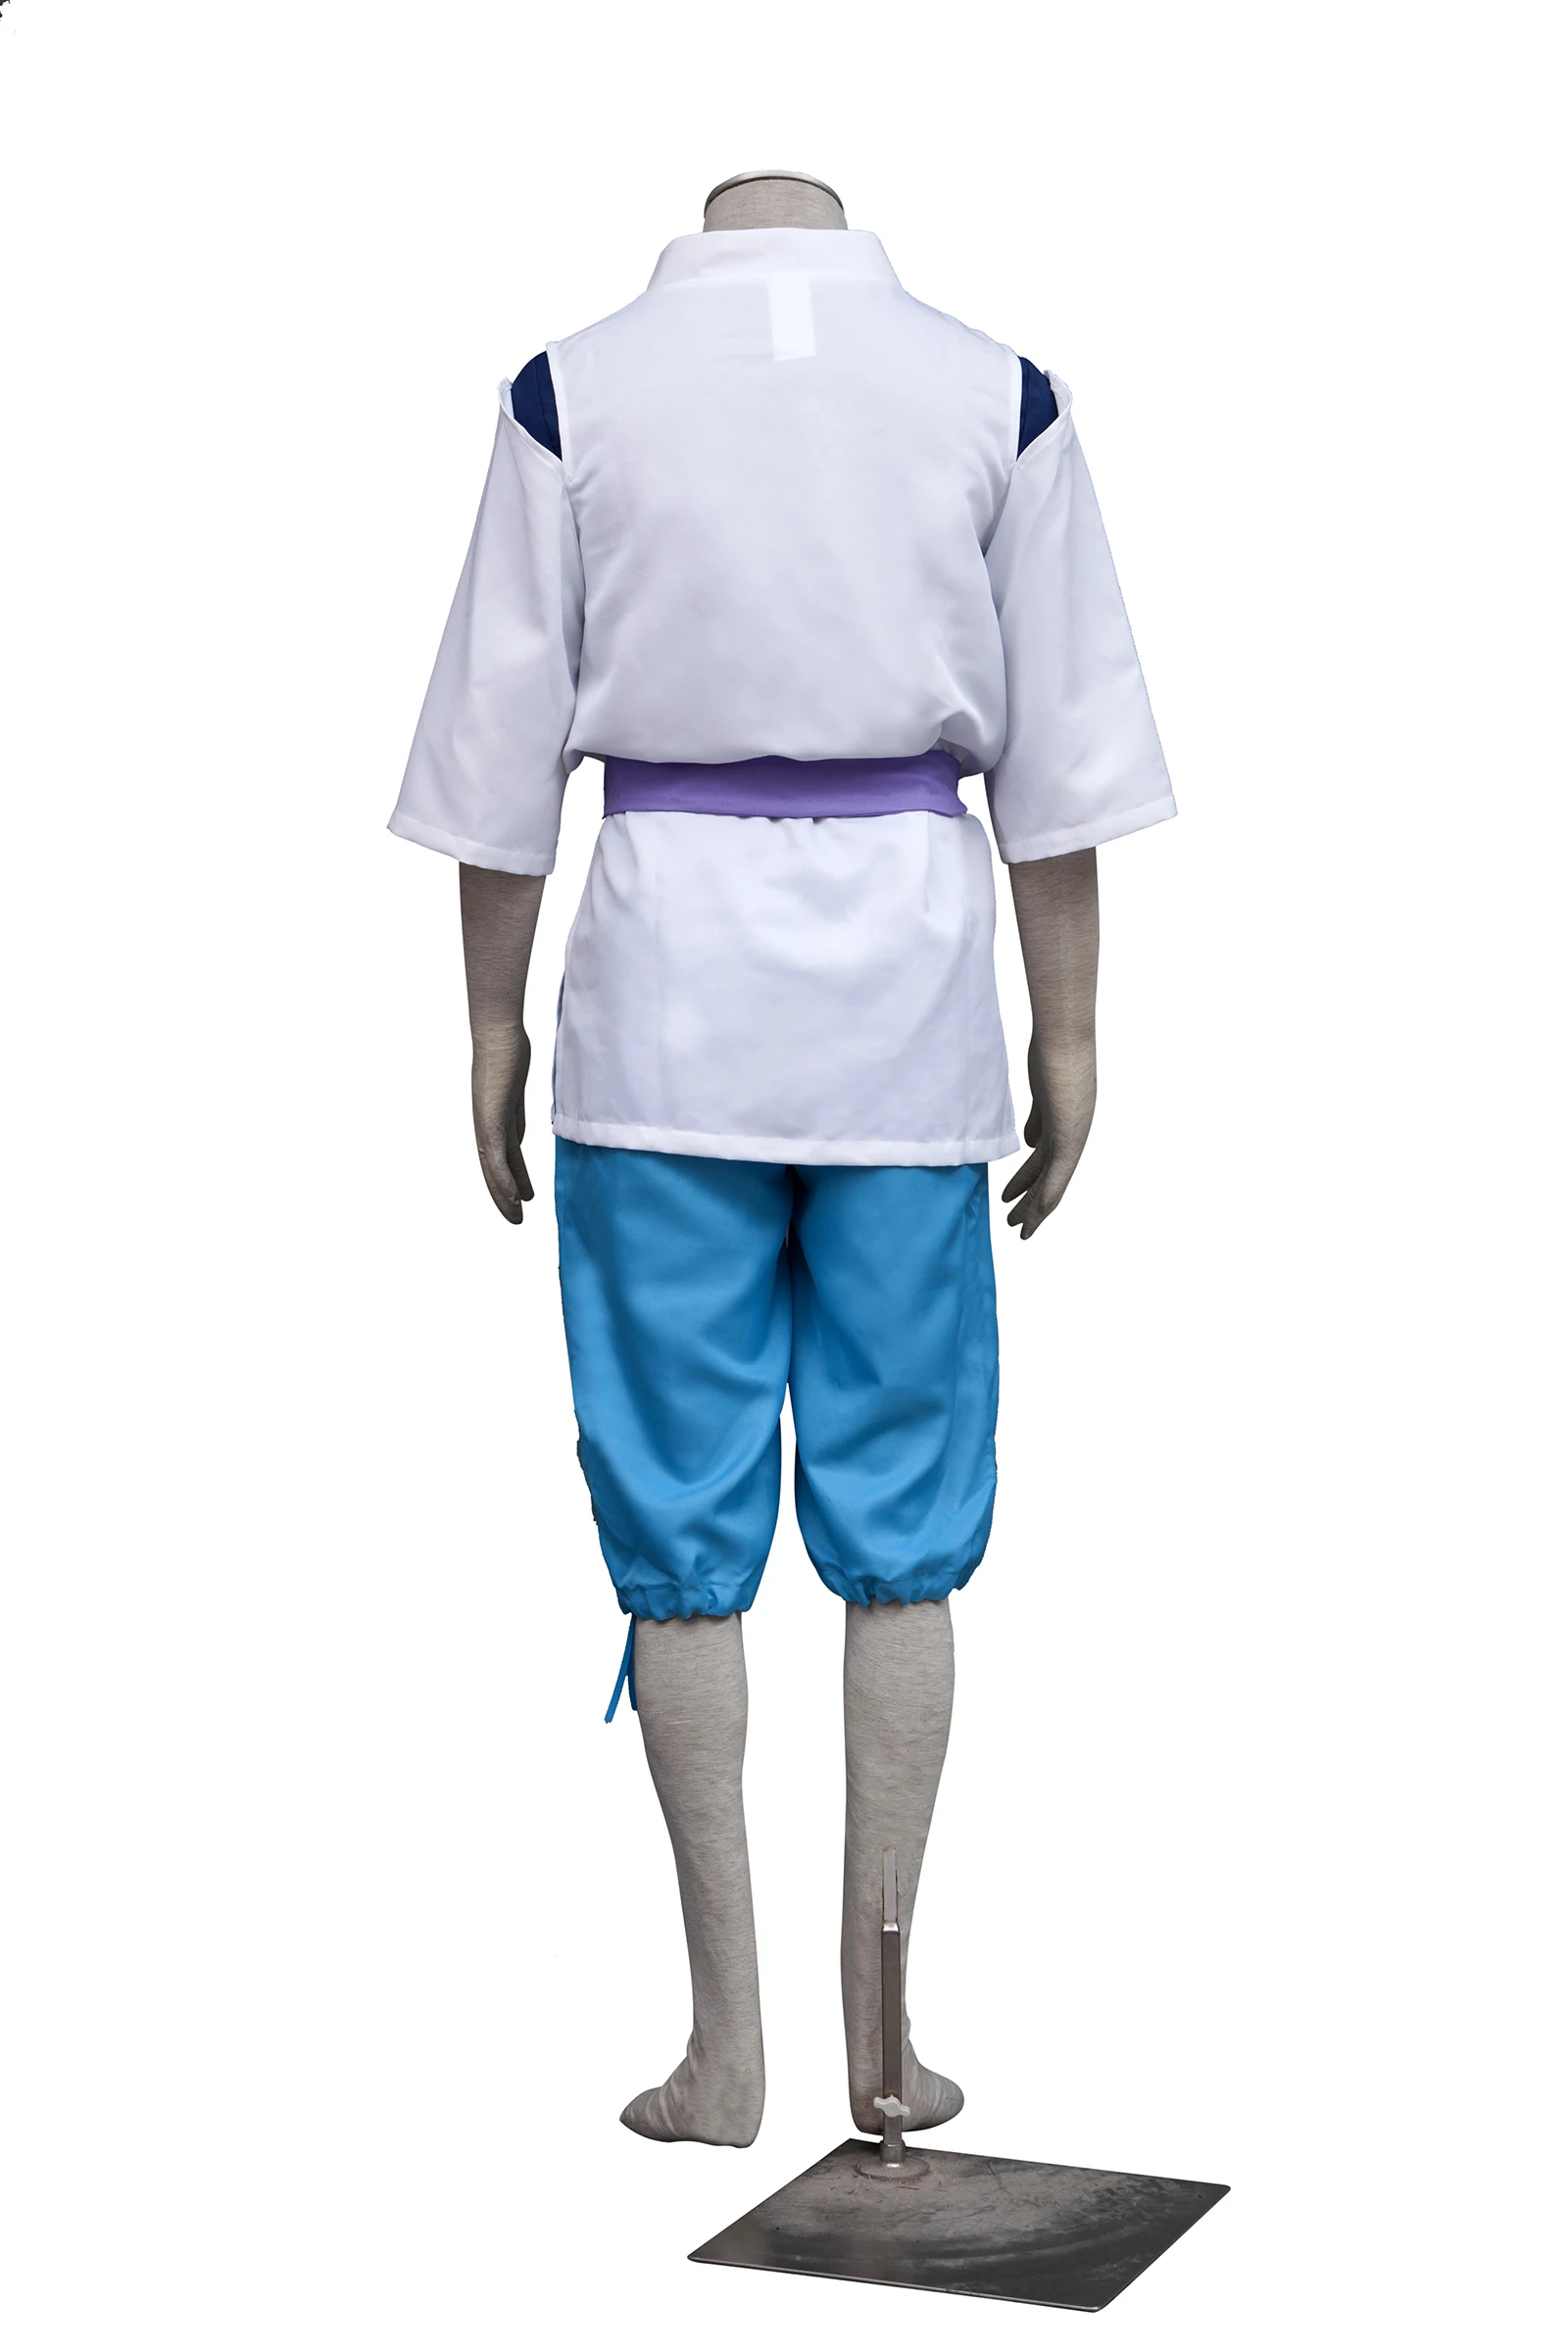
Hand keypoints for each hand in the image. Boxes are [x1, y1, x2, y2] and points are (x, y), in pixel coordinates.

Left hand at [470, 1022, 533, 1223]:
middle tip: (516, 1218)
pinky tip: (513, 1197)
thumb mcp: (514, 1091)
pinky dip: (502, 1180)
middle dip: (505, 1195)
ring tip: (516, 1216)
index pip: (500, 1158)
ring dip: (504, 1195)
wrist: (497, 1032)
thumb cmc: (507, 1050)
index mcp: (493, 1119)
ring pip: (493, 1169)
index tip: (519, 1198)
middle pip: (493, 1169)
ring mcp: (486, 1123)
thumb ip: (515, 1116)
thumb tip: (519, 1138)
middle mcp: (485, 1125)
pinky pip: (496, 1157)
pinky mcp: (489, 1120)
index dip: (508, 1180)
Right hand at [1000, 1033, 1094, 1239]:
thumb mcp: (1041, 1091)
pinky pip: (1057, 1174)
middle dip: (1031, 1204)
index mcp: (1066, 1123)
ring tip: (1016, 1227)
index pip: (1047, 1163)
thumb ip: (1038, 1119)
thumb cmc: (1053, 1050)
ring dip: (1034, 1208)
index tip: (1015, 1199)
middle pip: (1049, 1179)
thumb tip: (1030, 1143)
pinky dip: (1046, 1196)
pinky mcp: (1070, 1134)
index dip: (1031, 1185)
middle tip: (1016, 1224)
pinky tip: (1036, 1215)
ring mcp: (1073, 1134)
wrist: (1063, 1034)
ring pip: (1052, 1183)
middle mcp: (1074, 1133)